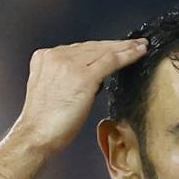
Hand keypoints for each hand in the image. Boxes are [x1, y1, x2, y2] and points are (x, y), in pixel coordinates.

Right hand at [13, 38, 147, 154]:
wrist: (36, 135)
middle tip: (136, 42)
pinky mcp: (83, 76)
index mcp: (45, 57)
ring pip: (104, 50)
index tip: (115, 47)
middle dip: (116, 44)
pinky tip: (139, 53)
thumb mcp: (52, 91)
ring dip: (125, 48)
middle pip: (92, 46)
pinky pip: (111, 61)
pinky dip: (127, 55)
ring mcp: (69, 64)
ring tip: (141, 47)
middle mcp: (56, 56)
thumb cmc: (45, 123)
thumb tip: (93, 77)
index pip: (79, 48)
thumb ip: (66, 78)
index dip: (100, 47)